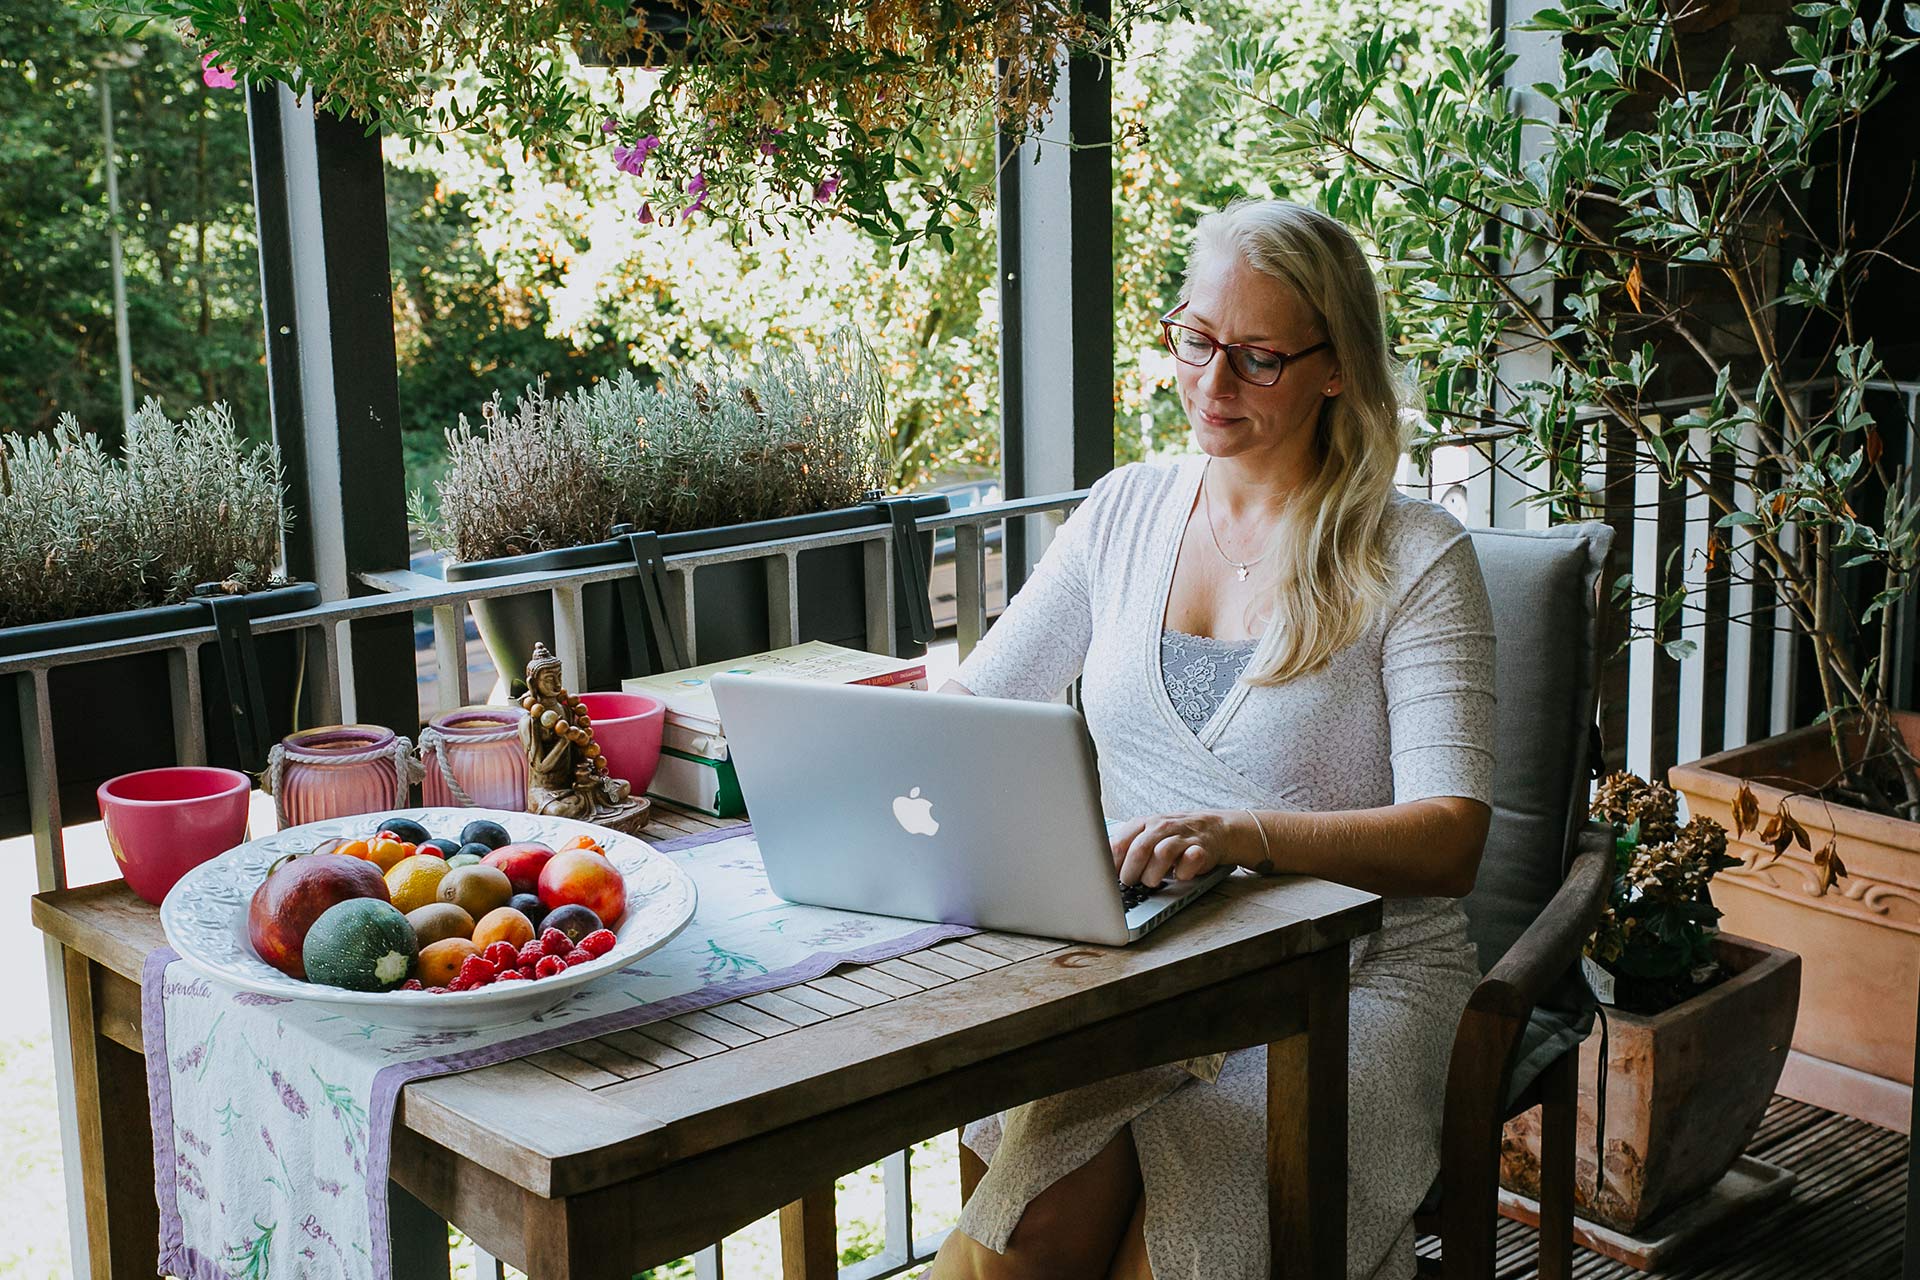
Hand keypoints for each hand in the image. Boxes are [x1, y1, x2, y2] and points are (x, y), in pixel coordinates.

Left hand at [1109, 810, 1238, 887]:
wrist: (1215, 828)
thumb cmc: (1174, 836)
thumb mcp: (1148, 834)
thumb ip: (1128, 847)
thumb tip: (1103, 871)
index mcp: (1143, 823)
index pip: (1119, 842)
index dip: (1111, 863)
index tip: (1107, 877)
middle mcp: (1162, 827)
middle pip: (1139, 849)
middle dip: (1130, 872)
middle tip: (1129, 883)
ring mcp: (1183, 836)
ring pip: (1162, 853)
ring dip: (1153, 874)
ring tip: (1150, 882)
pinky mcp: (1202, 848)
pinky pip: (1191, 859)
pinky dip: (1183, 871)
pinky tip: (1178, 876)